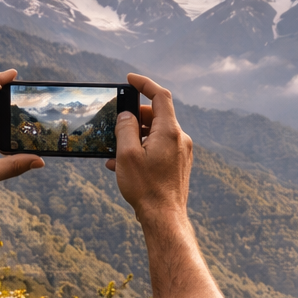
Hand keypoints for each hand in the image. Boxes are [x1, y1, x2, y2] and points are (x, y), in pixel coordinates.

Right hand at [108, 73, 191, 221]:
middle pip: (156, 116)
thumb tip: (126, 116)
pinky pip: (159, 149)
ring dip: (135, 137)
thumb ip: (125, 129)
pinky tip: (123, 165)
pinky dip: (142, 150)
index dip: (145, 84)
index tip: (130, 79)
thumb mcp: (127, 154)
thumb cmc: (146, 188)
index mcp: (169, 131)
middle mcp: (180, 139)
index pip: (160, 96)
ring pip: (156, 134)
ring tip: (115, 151)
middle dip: (134, 117)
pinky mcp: (179, 165)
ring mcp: (182, 153)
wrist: (164, 218)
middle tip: (116, 124)